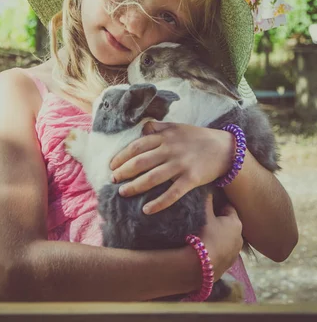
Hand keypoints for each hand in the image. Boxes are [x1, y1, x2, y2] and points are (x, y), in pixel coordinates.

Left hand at [110, 121, 232, 214]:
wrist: (225, 148)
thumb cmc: (198, 138)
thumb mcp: (177, 127)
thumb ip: (159, 128)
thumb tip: (142, 128)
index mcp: (165, 136)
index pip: (137, 146)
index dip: (122, 156)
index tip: (112, 165)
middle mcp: (171, 150)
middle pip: (141, 162)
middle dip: (123, 172)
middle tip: (113, 181)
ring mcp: (181, 165)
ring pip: (152, 178)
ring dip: (135, 187)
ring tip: (123, 193)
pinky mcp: (191, 179)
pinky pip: (172, 193)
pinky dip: (158, 203)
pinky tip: (146, 210)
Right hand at [199, 194, 242, 279]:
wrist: (201, 265)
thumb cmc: (205, 234)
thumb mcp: (205, 213)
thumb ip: (208, 199)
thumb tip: (208, 187)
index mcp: (236, 223)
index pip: (228, 207)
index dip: (218, 205)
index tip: (209, 206)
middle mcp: (240, 238)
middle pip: (229, 223)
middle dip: (219, 220)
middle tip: (205, 219)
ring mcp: (235, 253)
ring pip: (227, 238)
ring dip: (219, 235)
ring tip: (205, 234)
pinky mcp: (229, 264)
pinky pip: (224, 250)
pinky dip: (218, 247)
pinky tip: (207, 247)